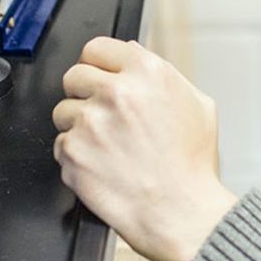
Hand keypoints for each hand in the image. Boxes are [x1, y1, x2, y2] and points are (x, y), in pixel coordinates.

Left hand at [52, 37, 237, 260]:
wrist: (180, 212)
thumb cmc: (192, 166)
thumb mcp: (198, 106)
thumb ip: (164, 75)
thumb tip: (134, 55)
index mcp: (147, 72)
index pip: (97, 48)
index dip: (98, 65)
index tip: (100, 78)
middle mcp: (116, 91)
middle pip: (74, 75)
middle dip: (85, 94)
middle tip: (104, 118)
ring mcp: (90, 121)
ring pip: (63, 111)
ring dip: (79, 126)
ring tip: (108, 147)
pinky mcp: (72, 151)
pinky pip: (61, 144)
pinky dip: (77, 156)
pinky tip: (103, 166)